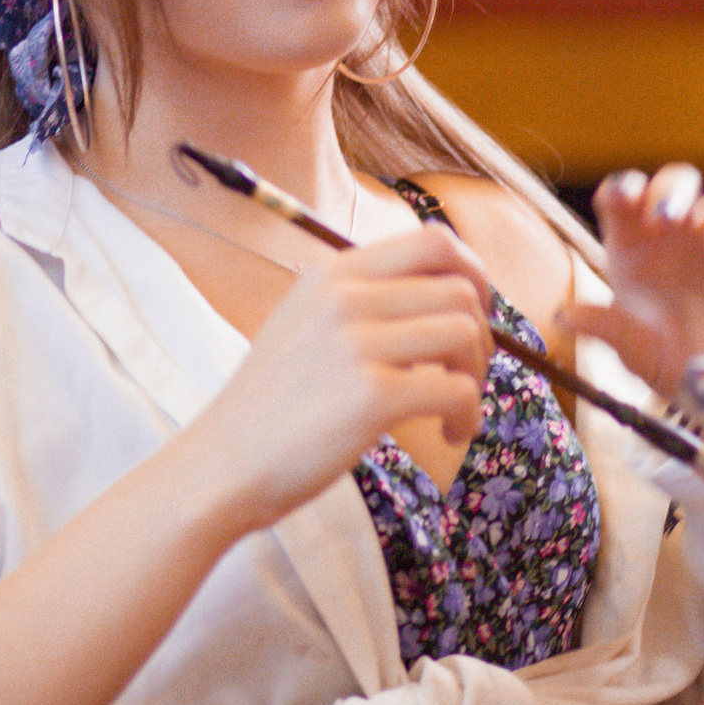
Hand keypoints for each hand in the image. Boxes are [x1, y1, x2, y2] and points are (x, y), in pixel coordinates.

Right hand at [193, 222, 492, 530]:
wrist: (222, 464)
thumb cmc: (272, 406)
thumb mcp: (305, 324)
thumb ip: (363, 303)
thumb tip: (449, 298)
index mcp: (332, 274)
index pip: (433, 240)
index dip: (472, 273)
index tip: (474, 313)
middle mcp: (344, 296)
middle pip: (460, 287)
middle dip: (482, 331)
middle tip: (465, 371)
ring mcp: (357, 343)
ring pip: (465, 333)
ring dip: (476, 375)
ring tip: (454, 407)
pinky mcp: (371, 395)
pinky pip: (457, 389)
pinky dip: (467, 414)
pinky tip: (448, 433)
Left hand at [564, 165, 703, 401]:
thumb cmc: (687, 375)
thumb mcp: (646, 359)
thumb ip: (612, 333)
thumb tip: (564, 317)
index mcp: (642, 248)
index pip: (626, 197)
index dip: (623, 190)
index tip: (623, 199)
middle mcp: (686, 232)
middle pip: (675, 184)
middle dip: (671, 190)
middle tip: (669, 214)